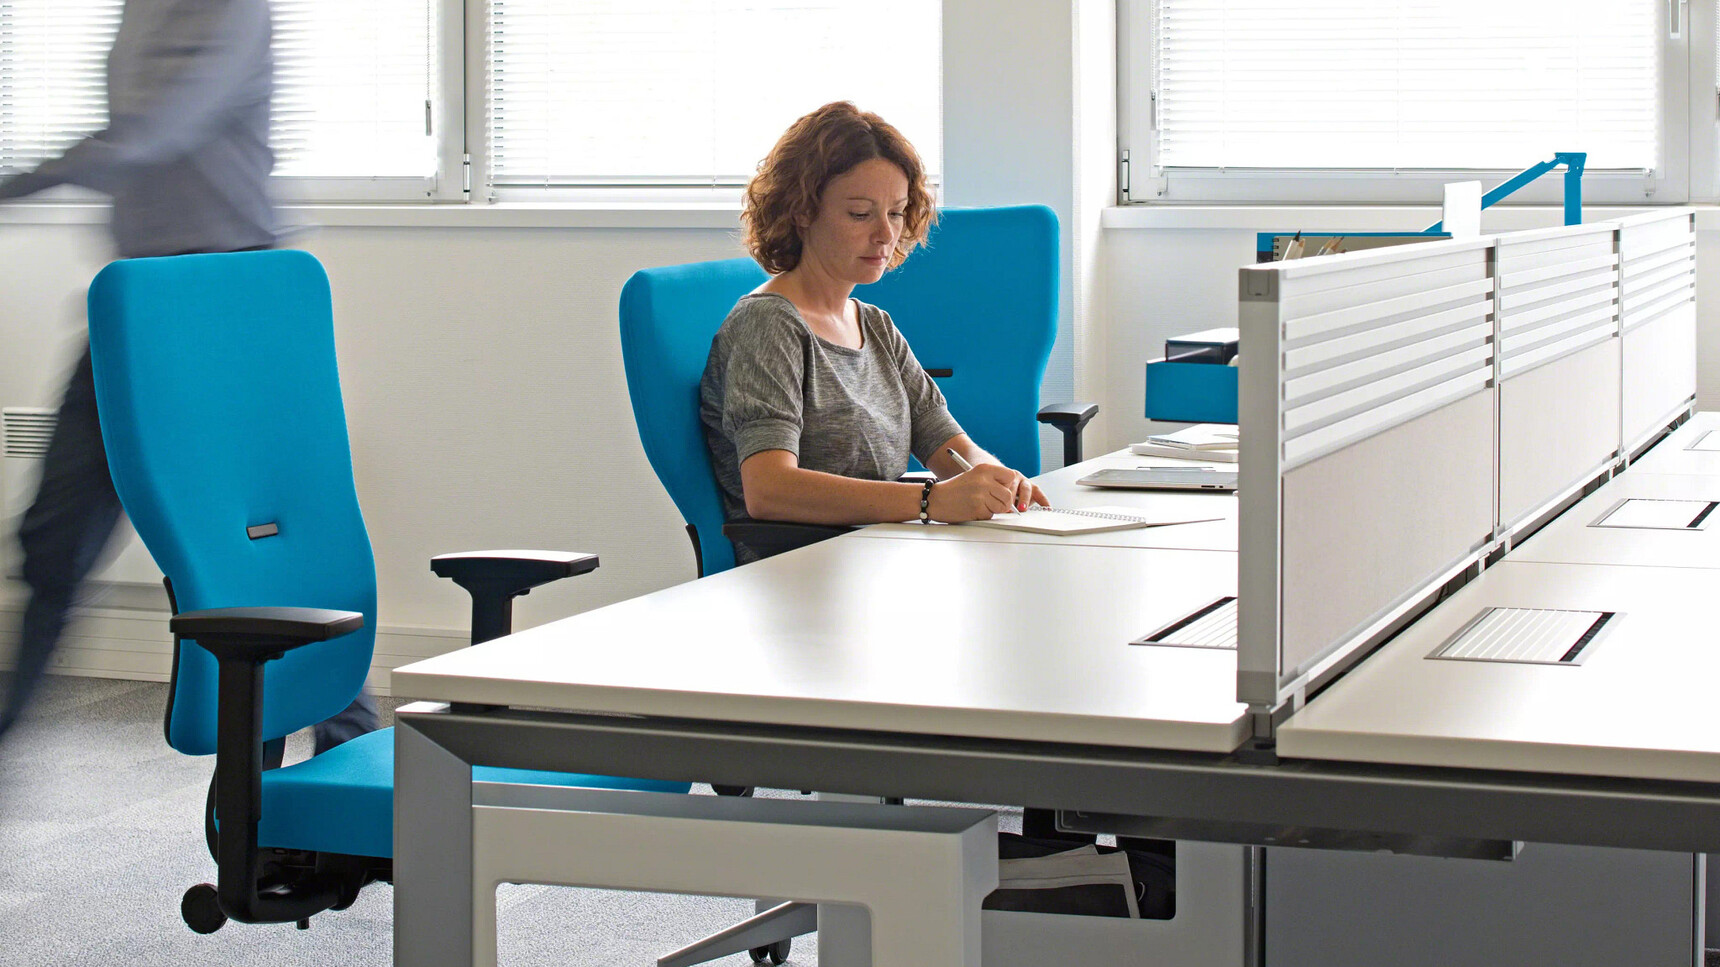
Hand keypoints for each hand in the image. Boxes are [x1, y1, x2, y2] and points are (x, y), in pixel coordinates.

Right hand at [928, 464, 1046, 521]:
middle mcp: (984, 480)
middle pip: (1008, 495)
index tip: (1001, 489)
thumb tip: (1012, 492)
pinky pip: (991, 515)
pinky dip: (984, 515)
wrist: (935, 499)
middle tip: (991, 502)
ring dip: (994, 509)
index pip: (1010, 476)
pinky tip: (973, 510)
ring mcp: (981, 495)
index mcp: (984, 469)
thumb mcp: (974, 476)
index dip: (1007, 485)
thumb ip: (992, 480)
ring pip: (1002, 507)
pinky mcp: (977, 509)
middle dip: (1003, 502)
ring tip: (980, 505)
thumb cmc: (954, 489)